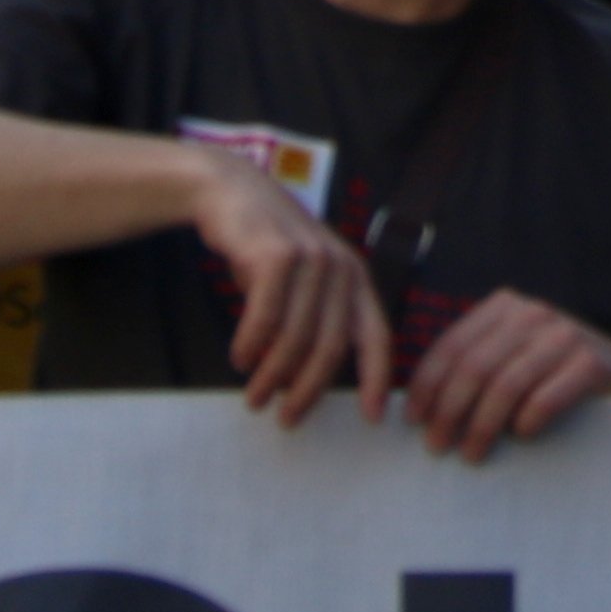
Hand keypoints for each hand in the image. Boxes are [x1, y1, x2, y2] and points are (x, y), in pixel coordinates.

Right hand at [192, 146, 387, 429]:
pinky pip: (265, 317)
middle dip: (307, 390)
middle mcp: (341, 267)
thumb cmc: (268, 248)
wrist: (233, 193)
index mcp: (356, 278)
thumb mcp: (304, 281)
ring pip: (295, 337)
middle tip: (285, 418)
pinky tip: (240, 358)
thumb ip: (314, 320)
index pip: (377, 335)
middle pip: (331, 347)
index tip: (371, 418)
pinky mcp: (277, 255)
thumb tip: (307, 382)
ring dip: (272, 375)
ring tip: (255, 397)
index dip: (377, 379)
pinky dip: (250, 345)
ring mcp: (311, 258)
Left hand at [394, 288, 610, 459]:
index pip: (452, 345)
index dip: (427, 385)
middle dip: (449, 411)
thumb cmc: (557, 379)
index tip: (414, 422)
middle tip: (438, 448)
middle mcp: (535, 312)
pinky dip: (527, 421)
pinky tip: (523, 437)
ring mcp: (567, 334)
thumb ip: (477, 368)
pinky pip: (546, 396)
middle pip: (474, 366)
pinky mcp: (594, 361)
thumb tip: (421, 410)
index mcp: (506, 307)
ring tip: (471, 454)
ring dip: (482, 426)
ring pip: (506, 384)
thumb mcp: (514, 360)